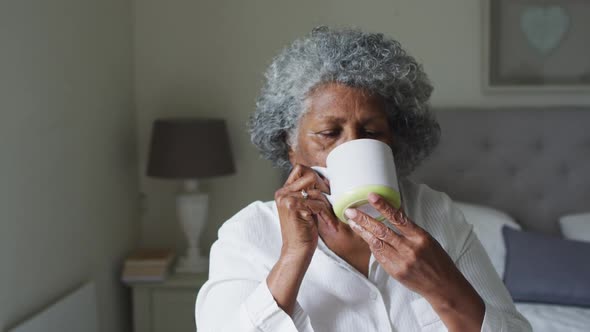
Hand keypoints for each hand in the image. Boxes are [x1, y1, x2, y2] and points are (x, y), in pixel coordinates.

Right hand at [268, 164, 339, 315]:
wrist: (296, 251)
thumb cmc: (303, 231)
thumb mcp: (304, 208)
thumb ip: (307, 193)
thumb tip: (324, 179)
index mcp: (283, 191)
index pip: (300, 168)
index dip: (315, 176)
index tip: (324, 190)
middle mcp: (282, 193)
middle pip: (309, 175)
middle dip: (323, 189)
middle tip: (329, 204)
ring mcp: (286, 199)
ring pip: (316, 191)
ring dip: (327, 205)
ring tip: (330, 217)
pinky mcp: (293, 207)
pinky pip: (317, 204)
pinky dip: (327, 215)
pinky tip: (330, 225)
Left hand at [345, 193, 483, 330]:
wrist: (443, 286)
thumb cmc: (437, 261)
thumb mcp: (428, 240)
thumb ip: (409, 230)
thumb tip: (391, 216)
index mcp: (420, 237)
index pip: (398, 218)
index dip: (383, 206)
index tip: (371, 196)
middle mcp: (409, 248)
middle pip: (382, 230)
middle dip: (364, 219)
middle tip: (351, 211)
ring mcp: (401, 261)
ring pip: (376, 243)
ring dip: (363, 232)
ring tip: (353, 223)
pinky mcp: (395, 271)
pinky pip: (379, 256)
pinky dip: (372, 246)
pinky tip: (365, 238)